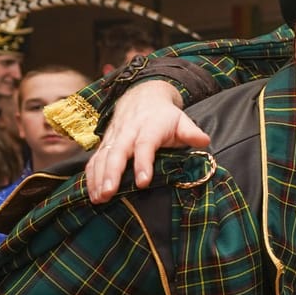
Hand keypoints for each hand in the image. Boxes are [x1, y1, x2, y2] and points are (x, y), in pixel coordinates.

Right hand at [82, 80, 204, 202]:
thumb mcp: (181, 120)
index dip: (143, 163)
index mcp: (149, 128)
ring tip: (98, 198)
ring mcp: (114, 138)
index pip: (145, 146)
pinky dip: (90, 176)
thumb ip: (191, 133)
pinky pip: (94, 160)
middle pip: (117, 153)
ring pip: (102, 157)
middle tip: (109, 193)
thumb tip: (205, 141)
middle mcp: (128, 132)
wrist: (142, 96)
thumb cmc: (165, 115)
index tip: (143, 182)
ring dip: (97, 178)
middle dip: (112, 174)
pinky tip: (91, 192)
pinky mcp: (105, 144)